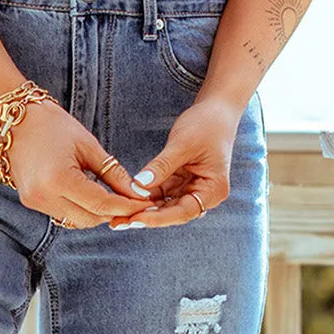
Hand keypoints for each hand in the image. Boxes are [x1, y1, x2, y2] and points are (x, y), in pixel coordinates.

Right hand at [5, 99, 150, 227]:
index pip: (100, 203)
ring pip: (76, 221)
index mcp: (58, 179)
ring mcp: (34, 202)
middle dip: (112, 213)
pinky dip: (79, 209)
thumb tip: (137, 193)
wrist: (14, 120)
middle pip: (89, 218)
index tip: (143, 202)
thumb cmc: (53, 125)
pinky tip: (89, 196)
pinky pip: (63, 215)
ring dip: (95, 213)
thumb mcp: (88, 145)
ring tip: (112, 198)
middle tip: (130, 201)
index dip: (125, 206)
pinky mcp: (31, 202)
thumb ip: (113, 173)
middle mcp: (43, 197)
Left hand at [113, 95, 243, 229]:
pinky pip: (161, 194)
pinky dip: (144, 197)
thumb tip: (138, 185)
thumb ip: (161, 166)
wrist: (216, 110)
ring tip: (117, 217)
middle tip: (118, 223)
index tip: (135, 219)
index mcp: (213, 190)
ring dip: (142, 210)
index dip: (158, 218)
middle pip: (172, 213)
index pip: (183, 211)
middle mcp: (204, 195)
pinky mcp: (181, 183)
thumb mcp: (182, 143)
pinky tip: (125, 201)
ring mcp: (192, 190)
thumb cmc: (206, 124)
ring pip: (164, 206)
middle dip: (145, 217)